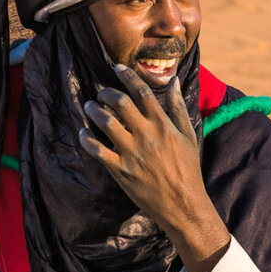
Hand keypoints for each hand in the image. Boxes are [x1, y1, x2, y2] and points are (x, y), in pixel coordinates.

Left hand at [79, 65, 230, 271]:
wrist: (182, 203)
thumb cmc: (187, 168)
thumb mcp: (188, 135)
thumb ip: (178, 107)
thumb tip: (174, 82)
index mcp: (162, 124)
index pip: (142, 92)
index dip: (127, 76)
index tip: (116, 68)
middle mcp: (146, 134)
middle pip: (120, 103)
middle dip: (106, 93)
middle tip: (100, 93)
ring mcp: (131, 152)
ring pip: (105, 122)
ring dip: (93, 111)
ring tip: (89, 107)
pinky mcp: (120, 170)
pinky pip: (97, 150)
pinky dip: (86, 138)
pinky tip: (83, 133)